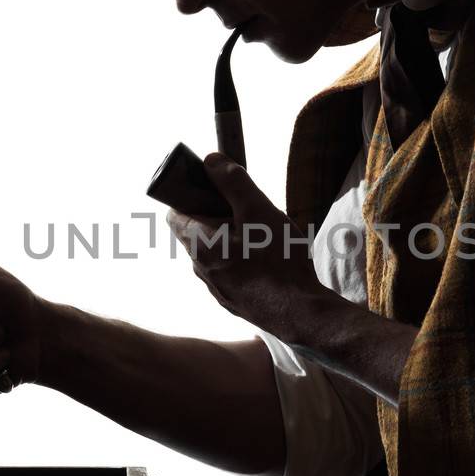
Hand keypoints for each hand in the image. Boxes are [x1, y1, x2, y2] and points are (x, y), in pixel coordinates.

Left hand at [166, 152, 325, 340]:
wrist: (300, 314)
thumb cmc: (278, 261)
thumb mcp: (258, 210)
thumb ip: (232, 182)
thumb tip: (210, 160)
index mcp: (199, 244)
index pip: (174, 212)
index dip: (189, 195)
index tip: (214, 189)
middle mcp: (200, 269)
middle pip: (198, 232)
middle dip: (218, 216)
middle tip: (249, 209)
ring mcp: (217, 289)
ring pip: (216, 253)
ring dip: (233, 239)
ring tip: (265, 236)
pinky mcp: (234, 302)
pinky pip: (231, 273)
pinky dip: (244, 261)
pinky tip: (270, 261)